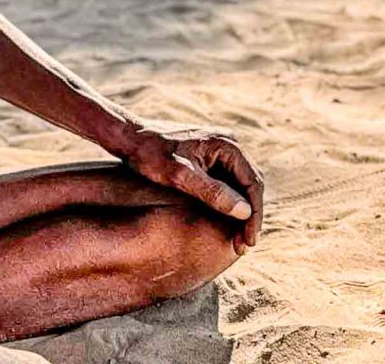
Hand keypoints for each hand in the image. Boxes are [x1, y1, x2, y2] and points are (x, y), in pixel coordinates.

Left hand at [121, 122, 263, 253]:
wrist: (130, 138)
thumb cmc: (151, 155)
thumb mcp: (181, 176)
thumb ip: (213, 192)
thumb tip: (245, 211)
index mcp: (227, 145)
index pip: (253, 183)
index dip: (254, 214)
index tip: (249, 240)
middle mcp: (228, 145)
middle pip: (250, 186)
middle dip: (250, 217)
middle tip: (244, 246)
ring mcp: (219, 152)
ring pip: (240, 186)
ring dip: (241, 213)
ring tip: (237, 240)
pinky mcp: (209, 159)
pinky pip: (227, 184)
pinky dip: (229, 204)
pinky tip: (225, 224)